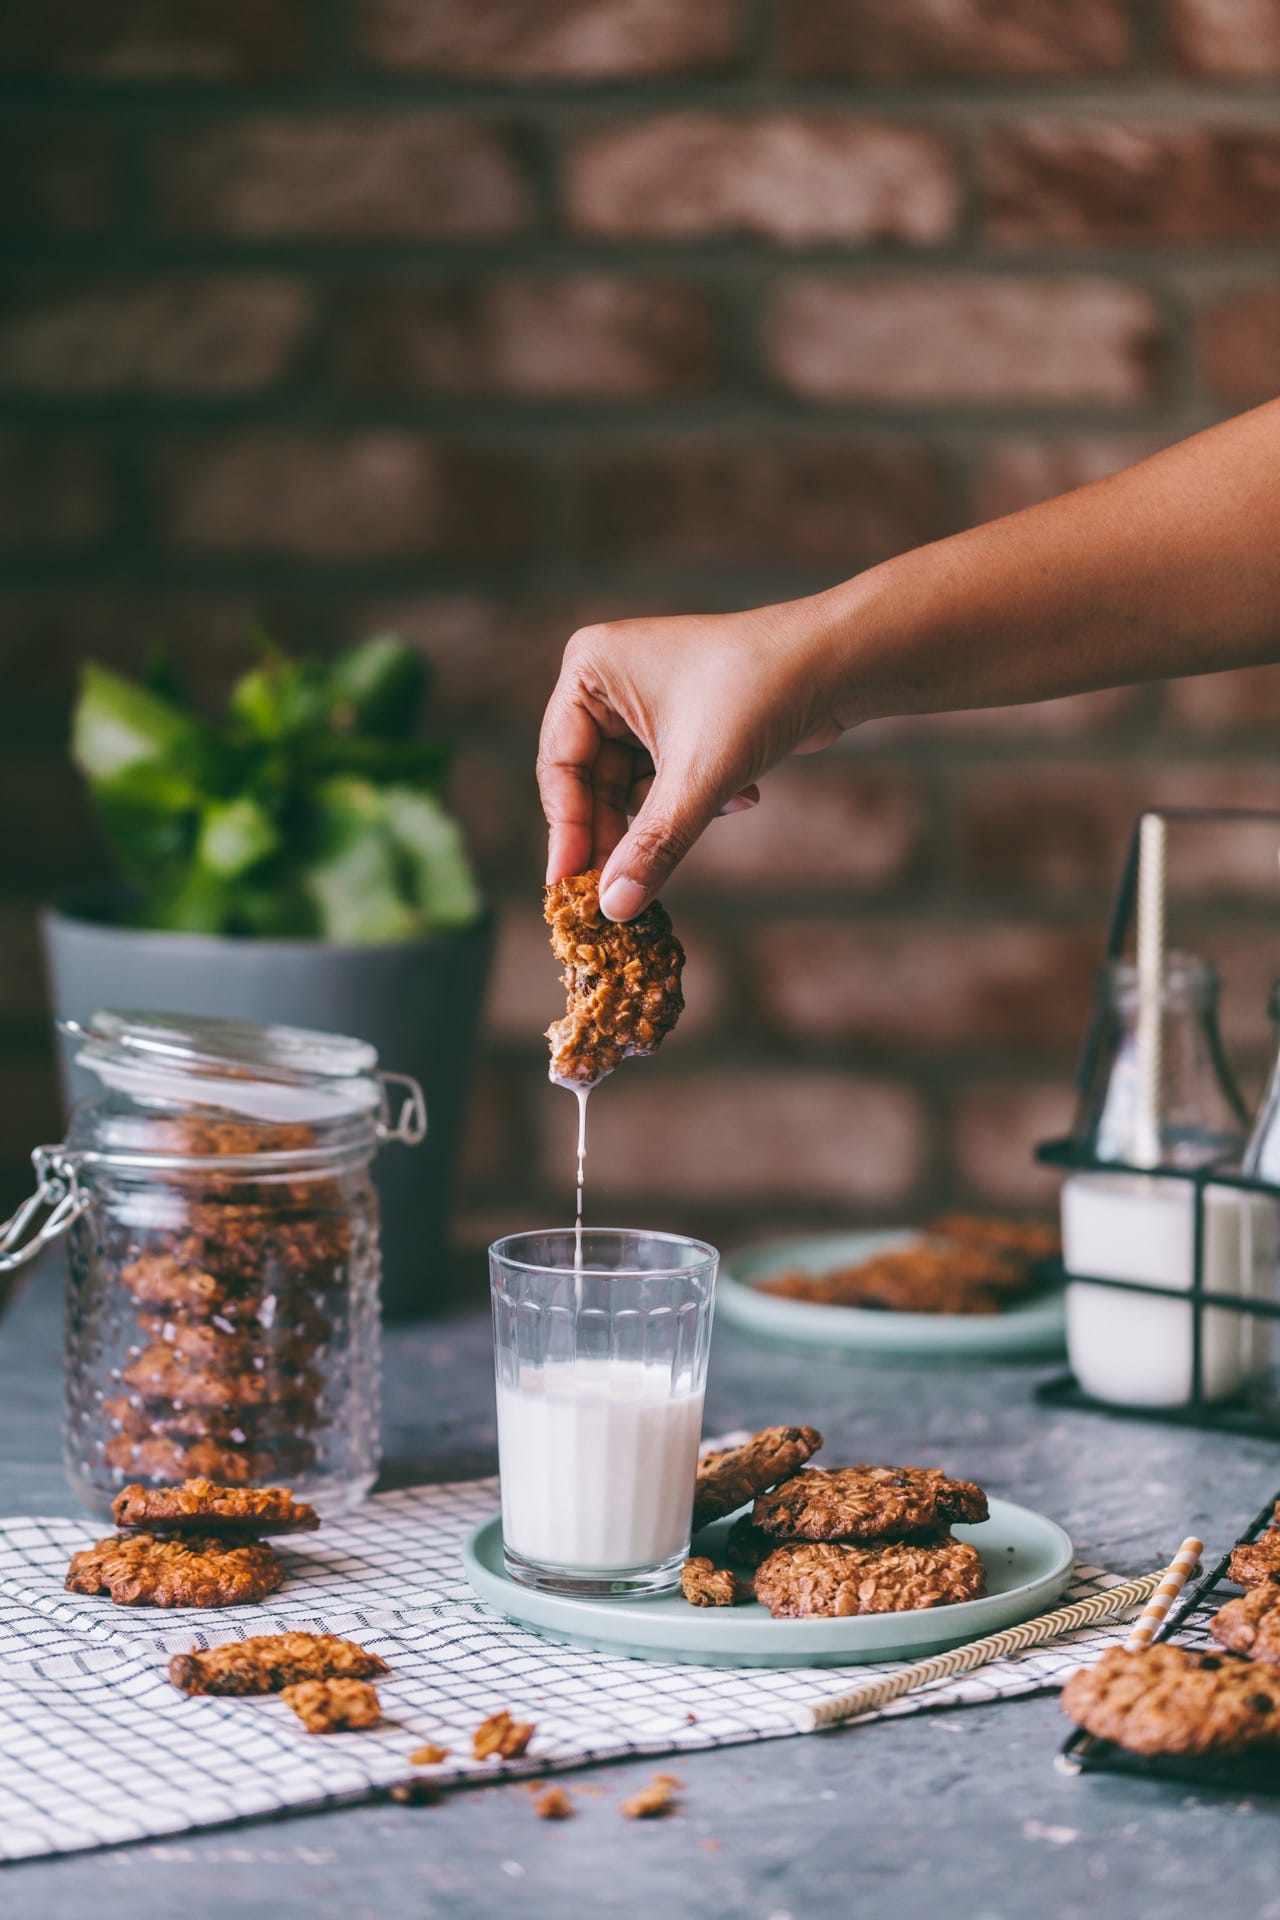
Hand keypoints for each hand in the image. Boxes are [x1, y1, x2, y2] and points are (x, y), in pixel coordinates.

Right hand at [537, 596, 846, 919]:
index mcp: (590, 670)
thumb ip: (652, 846)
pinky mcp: (680, 720)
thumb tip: (614, 909)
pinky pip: (666, 779)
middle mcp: (609, 680)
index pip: (559, 767)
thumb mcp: (698, 778)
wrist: (838, 664)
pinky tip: (741, 798)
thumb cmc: (760, 694)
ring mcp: (644, 700)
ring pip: (632, 786)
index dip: (566, 831)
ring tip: (715, 812)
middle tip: (625, 894)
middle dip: (623, 832)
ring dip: (673, 813)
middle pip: (591, 782)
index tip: (569, 891)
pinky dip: (696, 797)